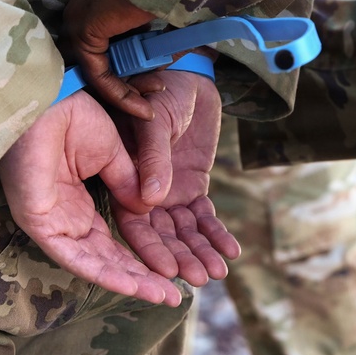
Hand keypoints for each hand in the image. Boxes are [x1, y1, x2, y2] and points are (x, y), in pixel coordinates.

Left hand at [0, 91, 184, 305]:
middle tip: (175, 296)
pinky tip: (133, 285)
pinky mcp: (39, 224)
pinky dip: (105, 274)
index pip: (112, 240)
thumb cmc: (70, 116)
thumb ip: (127, 184)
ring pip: (95, 264)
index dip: (143, 256)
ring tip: (165, 297)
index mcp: (77, 202)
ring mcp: (51, 223)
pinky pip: (75, 258)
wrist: (46, 101)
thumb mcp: (111, 152)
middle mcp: (64, 218)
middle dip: (142, 278)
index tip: (174, 270)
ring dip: (130, 282)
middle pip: (107, 258)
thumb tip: (147, 211)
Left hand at [62, 0, 157, 120]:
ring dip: (126, 90)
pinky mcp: (83, 33)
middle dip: (128, 81)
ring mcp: (79, 17)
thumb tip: (168, 58)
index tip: (155, 79)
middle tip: (154, 92)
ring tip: (149, 105)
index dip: (130, 63)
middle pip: (101, 55)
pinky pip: (97, 74)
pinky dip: (118, 93)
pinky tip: (141, 107)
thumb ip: (163, 34)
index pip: (108, 38)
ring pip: (99, 67)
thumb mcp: (168, 11)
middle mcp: (84, 3)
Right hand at [113, 69, 239, 286]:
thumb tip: (152, 200)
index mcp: (124, 179)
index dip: (149, 250)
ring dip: (200, 251)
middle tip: (199, 280)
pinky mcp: (193, 185)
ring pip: (185, 230)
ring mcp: (170, 190)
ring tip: (218, 273)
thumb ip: (153, 159)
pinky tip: (231, 250)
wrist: (190, 74)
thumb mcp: (154, 121)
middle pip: (161, 235)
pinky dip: (217, 232)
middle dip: (180, 258)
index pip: (134, 224)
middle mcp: (144, 192)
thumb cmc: (161, 90)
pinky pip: (205, 215)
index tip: (167, 273)